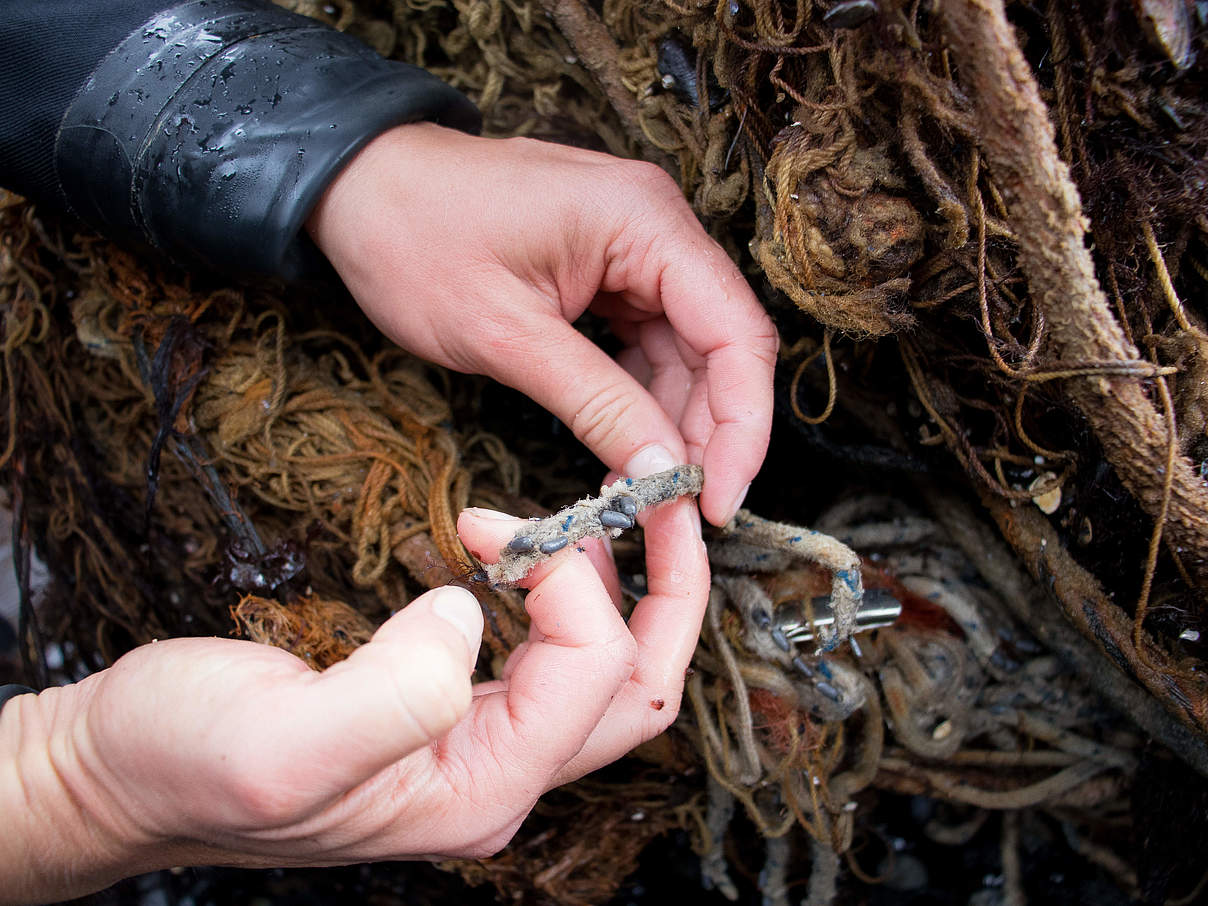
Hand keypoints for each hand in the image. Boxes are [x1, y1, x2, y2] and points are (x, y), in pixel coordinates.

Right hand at [0, 505, 707, 903]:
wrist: (121, 771)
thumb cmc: (182, 765)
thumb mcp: (277, 746)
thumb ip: (393, 694)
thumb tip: (464, 613)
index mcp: (475, 791)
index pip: (590, 676)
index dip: (567, 584)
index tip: (489, 526)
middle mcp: (494, 777)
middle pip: (637, 689)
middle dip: (668, 589)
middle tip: (650, 501)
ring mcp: (477, 748)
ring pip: (606, 676)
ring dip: (625, 591)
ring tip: (592, 518)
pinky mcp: (450, 716)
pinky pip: (549, 662)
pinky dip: (571, 599)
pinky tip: (537, 554)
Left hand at [306, 122, 777, 526]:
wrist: (357, 188)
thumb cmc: (412, 238)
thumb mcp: (504, 334)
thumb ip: (594, 402)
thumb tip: (663, 471)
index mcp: (643, 220)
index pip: (735, 333)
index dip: (741, 426)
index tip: (718, 499)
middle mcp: (654, 224)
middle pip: (719, 345)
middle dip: (707, 433)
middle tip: (679, 509)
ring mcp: (632, 245)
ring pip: (686, 352)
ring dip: (671, 423)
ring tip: (641, 490)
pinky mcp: (607, 267)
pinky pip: (646, 342)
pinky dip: (639, 398)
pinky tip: (623, 446)